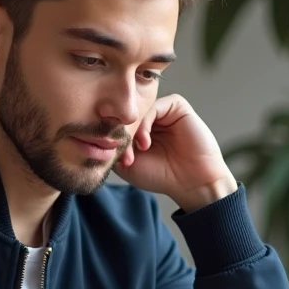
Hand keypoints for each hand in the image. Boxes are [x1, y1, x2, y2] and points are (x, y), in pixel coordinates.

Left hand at [114, 94, 237, 211]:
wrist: (192, 182)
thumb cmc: (161, 176)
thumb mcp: (126, 165)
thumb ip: (112, 147)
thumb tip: (96, 134)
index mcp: (139, 130)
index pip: (116, 121)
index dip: (111, 136)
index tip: (110, 156)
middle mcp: (151, 119)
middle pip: (125, 113)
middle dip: (120, 133)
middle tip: (123, 154)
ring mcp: (164, 111)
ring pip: (137, 109)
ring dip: (132, 129)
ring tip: (136, 150)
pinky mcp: (177, 106)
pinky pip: (153, 105)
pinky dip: (144, 122)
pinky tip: (145, 142)